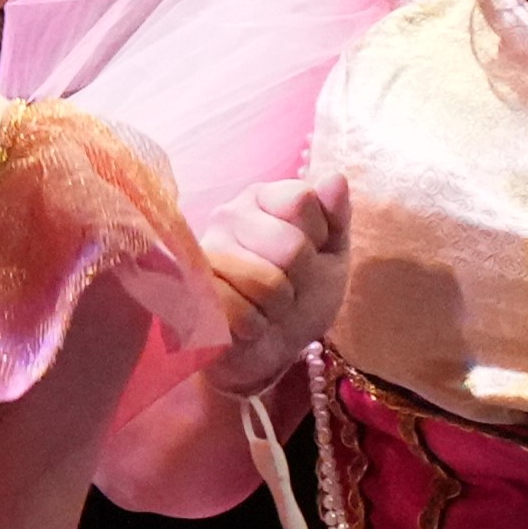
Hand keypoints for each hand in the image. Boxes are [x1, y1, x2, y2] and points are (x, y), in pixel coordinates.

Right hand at [202, 177, 350, 382]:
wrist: (271, 350)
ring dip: (278, 307)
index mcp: (262, 198)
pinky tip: (247, 325)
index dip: (318, 234)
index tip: (310, 252)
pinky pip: (239, 310)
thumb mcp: (332, 255)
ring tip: (267, 307)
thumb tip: (335, 178)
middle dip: (300, 278)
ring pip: (267, 281)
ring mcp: (204, 254)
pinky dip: (255, 326)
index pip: (301, 199)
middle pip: (290, 244)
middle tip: (288, 288)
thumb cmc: (301, 297)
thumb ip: (336, 217)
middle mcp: (227, 216)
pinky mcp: (191, 294)